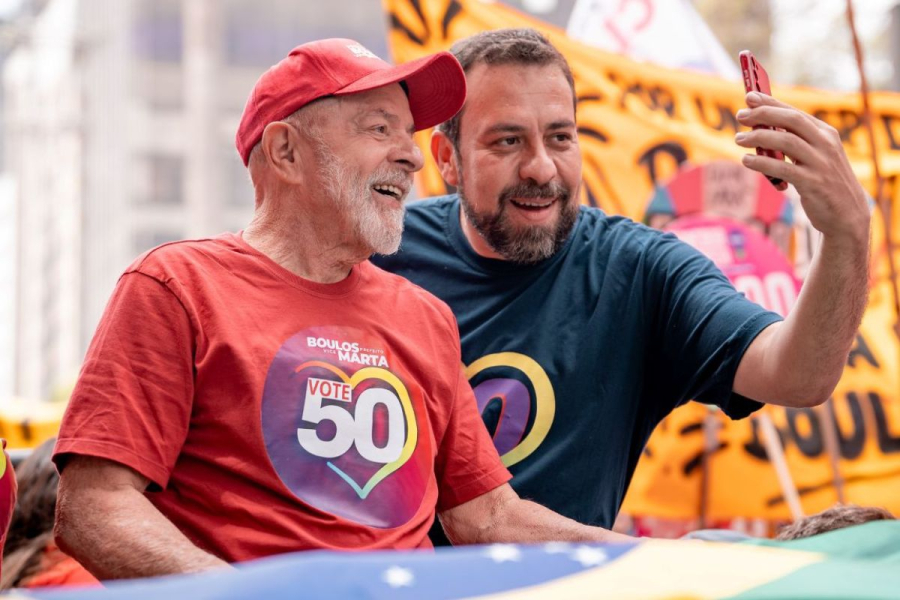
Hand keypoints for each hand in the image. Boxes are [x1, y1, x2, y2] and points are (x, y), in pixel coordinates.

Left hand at [734, 92, 869, 243]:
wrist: (847, 213)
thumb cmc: (823, 182)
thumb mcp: (816, 156)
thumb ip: (795, 142)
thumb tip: (763, 128)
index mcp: (825, 134)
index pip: (795, 112)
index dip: (771, 103)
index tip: (750, 96)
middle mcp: (825, 144)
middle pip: (791, 120)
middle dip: (764, 114)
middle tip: (740, 115)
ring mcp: (820, 163)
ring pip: (786, 141)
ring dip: (758, 137)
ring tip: (738, 139)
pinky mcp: (813, 183)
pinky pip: (783, 169)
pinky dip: (762, 163)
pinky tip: (746, 160)